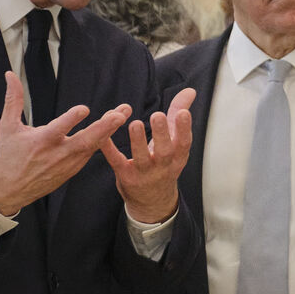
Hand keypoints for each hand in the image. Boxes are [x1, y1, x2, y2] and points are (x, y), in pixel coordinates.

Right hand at [0, 72, 129, 214]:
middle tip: (120, 115)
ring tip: (123, 113)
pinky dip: (103, 140)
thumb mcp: (7, 126)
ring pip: (93, 146)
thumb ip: (13, 99)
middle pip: (85, 140)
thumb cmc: (9, 155)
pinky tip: (114, 126)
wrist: (11, 188)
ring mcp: (69, 163)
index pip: (58, 129)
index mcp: (41, 142)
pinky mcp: (74, 168)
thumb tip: (10, 75)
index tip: (84, 109)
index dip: (71, 119)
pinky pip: (91, 152)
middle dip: (104, 127)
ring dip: (109, 130)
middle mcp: (58, 153)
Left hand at [100, 88, 195, 223]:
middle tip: (157, 116)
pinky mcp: (126, 177)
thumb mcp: (175, 143)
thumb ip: (179, 114)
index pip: (184, 143)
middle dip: (162, 134)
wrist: (153, 201)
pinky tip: (104, 138)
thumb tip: (190, 91)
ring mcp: (145, 174)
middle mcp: (164, 167)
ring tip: (135, 124)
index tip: (182, 113)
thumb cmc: (164, 164)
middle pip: (165, 151)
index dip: (184, 128)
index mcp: (178, 157)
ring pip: (142, 158)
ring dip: (138, 141)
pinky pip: (118, 163)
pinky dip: (110, 150)